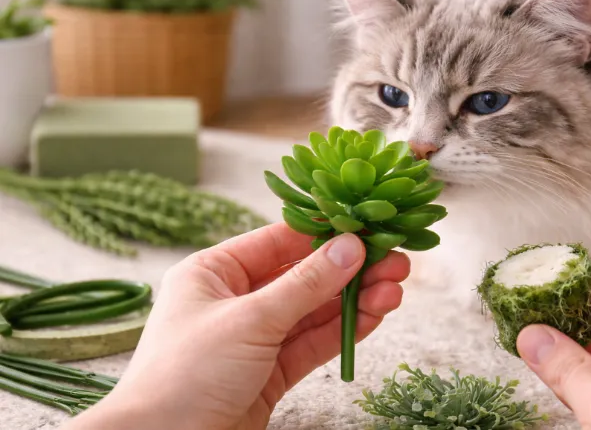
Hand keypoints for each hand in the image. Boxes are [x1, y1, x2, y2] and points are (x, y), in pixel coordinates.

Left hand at [63, 223, 409, 429]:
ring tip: (395, 289)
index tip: (369, 226)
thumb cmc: (185, 374)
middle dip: (350, 270)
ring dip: (356, 300)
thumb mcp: (249, 320)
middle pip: (304, 276)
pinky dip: (345, 330)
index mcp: (215, 272)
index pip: (280, 240)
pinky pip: (314, 342)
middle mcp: (237, 299)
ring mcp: (256, 337)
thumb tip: (351, 246)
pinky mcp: (272, 371)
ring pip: (315, 310)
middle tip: (395, 262)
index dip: (326, 233)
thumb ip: (305, 285)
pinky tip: (376, 314)